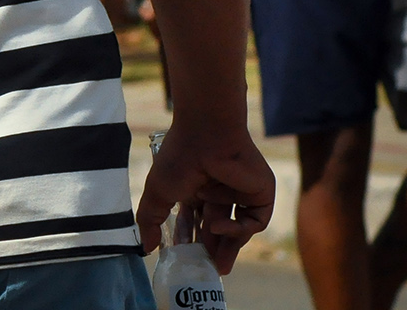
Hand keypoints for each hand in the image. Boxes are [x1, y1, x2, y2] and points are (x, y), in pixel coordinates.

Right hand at [137, 118, 275, 272]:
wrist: (207, 136)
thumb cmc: (179, 160)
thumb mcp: (158, 194)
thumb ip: (150, 221)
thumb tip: (146, 248)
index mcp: (195, 188)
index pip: (195, 220)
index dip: (190, 239)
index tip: (185, 257)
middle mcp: (218, 191)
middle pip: (219, 228)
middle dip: (214, 250)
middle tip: (210, 271)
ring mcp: (241, 192)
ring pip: (238, 228)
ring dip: (227, 245)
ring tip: (219, 264)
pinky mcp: (261, 194)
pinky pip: (254, 221)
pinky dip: (239, 229)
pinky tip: (219, 226)